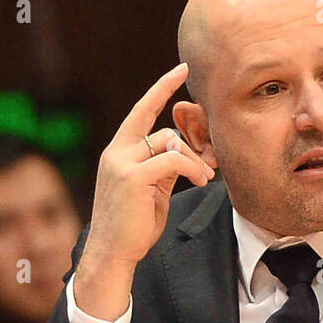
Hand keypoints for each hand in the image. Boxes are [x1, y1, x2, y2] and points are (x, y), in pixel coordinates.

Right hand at [75, 62, 214, 316]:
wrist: (113, 253)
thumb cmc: (133, 228)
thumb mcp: (149, 192)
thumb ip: (160, 169)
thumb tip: (183, 156)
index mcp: (118, 152)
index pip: (141, 110)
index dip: (162, 88)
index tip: (182, 69)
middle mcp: (116, 152)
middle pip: (164, 131)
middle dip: (191, 147)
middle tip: (209, 165)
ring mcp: (122, 163)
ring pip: (170, 143)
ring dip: (193, 161)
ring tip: (203, 179)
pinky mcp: (133, 177)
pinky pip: (172, 160)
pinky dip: (191, 168)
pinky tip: (200, 181)